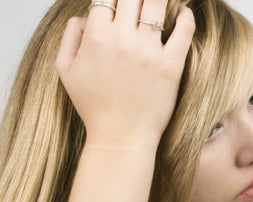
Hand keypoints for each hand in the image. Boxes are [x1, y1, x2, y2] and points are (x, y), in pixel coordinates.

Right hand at [56, 0, 194, 149]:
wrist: (120, 138)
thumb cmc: (94, 107)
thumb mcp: (66, 71)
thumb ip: (70, 37)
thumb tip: (84, 15)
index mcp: (95, 37)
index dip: (113, 0)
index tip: (119, 5)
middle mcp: (122, 40)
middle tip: (139, 4)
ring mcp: (148, 52)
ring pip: (157, 5)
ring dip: (158, 0)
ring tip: (158, 3)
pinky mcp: (171, 66)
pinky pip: (184, 30)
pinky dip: (186, 17)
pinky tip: (184, 13)